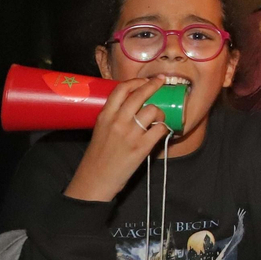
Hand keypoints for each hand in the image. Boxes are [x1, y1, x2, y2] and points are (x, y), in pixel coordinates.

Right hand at [64, 78, 171, 201]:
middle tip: (162, 82)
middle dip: (154, 85)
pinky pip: (160, 129)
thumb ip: (113, 116)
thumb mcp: (100, 129)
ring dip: (160, 112)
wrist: (95, 180)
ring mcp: (130, 134)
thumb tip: (133, 104)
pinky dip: (165, 128)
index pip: (121, 89)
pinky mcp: (141, 147)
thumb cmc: (98, 156)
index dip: (137, 81)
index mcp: (105, 116)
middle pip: (140, 95)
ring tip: (159, 118)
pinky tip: (163, 130)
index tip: (146, 79)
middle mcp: (117, 121)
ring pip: (153, 110)